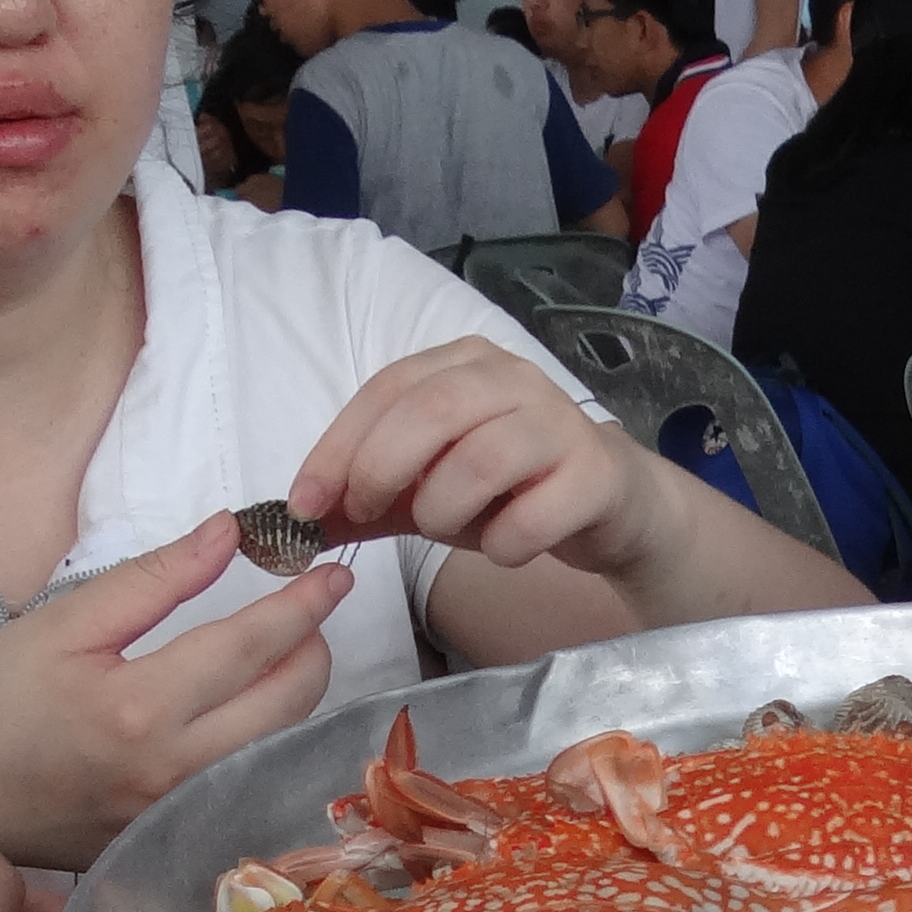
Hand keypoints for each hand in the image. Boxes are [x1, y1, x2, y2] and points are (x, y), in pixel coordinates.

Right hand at [0, 515, 347, 869]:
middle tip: (306, 609)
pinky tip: (253, 709)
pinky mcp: (175, 839)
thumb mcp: (60, 625)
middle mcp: (172, 772)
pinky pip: (248, 782)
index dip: (302, 604)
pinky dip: (267, 739)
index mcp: (137, 710)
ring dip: (297, 693)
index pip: (252, 646)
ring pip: (280, 746)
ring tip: (283, 650)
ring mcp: (178, 815)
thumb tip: (229, 532)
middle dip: (313, 647)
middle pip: (290, 705)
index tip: (333, 571)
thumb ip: (152, 579)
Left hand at [293, 337, 672, 581]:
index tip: (306, 503)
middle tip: (365, 515)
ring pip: (480, 462)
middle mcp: (514, 378)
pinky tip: (509, 548)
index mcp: (465, 364)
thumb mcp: (428, 490)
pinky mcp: (596, 475)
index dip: (338, 447)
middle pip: (431, 412)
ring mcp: (560, 423)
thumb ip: (368, 502)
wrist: (612, 507)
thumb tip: (299, 524)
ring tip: (447, 531)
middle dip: (382, 470)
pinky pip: (530, 517)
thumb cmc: (512, 490)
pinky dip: (504, 546)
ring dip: (443, 512)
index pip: (388, 391)